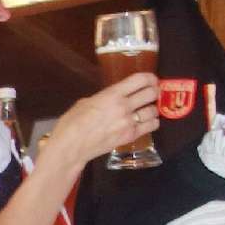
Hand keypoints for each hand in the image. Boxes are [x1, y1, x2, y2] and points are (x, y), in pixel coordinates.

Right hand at [39, 75, 159, 170]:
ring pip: (154, 110)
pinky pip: (152, 125)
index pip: (140, 80)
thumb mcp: (86, 102)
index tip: (151, 79)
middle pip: (151, 93)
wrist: (71, 146)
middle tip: (151, 93)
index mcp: (112, 94)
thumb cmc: (72, 122)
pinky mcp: (131, 136)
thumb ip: (104, 98)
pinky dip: (152, 122)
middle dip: (153, 92)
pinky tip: (146, 122)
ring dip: (152, 108)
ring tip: (146, 109)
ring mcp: (129, 122)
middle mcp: (124, 106)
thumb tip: (112, 98)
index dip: (150, 78)